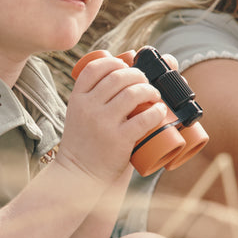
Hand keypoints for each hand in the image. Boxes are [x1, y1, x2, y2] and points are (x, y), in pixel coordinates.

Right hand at [56, 52, 166, 182]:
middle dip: (138, 75)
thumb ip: (96, 99)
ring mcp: (103, 124)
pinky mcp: (118, 140)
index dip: (114, 62)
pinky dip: (156, 111)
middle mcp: (88, 108)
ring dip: (149, 90)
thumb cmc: (85, 143)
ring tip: (155, 95)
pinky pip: (143, 119)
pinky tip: (160, 111)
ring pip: (132, 94)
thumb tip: (123, 75)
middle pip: (118, 78)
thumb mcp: (81, 116)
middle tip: (146, 82)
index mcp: (77, 99)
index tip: (126, 65)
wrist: (79, 175)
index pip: (95, 68)